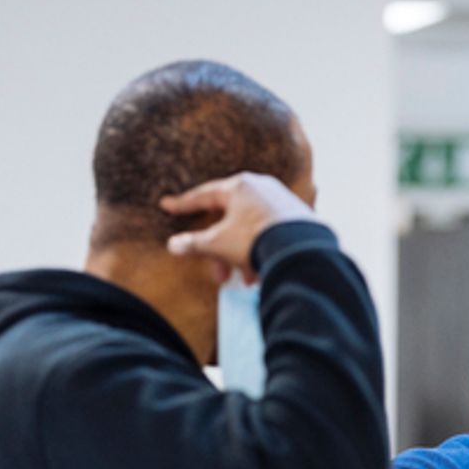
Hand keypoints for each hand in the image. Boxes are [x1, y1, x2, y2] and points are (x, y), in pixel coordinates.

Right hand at [160, 172, 319, 281]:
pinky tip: (263, 274)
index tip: (167, 206)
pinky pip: (272, 234)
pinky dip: (262, 252)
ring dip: (244, 258)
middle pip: (230, 221)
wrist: (301, 249)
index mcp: (239, 187)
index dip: (183, 204)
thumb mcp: (219, 244)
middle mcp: (262, 188)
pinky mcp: (299, 217)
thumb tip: (173, 245)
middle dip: (223, 253)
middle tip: (220, 278)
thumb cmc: (256, 240)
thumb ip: (195, 244)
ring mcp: (282, 201)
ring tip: (246, 282)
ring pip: (252, 231)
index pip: (204, 195)